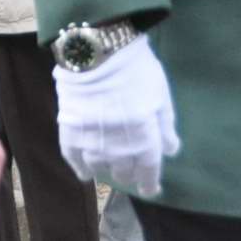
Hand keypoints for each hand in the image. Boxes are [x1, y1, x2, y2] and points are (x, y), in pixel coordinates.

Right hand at [52, 34, 180, 196]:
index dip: (149, 183)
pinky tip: (86, 172)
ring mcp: (91, 142)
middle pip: (124, 171)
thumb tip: (170, 151)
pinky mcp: (69, 133)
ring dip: (108, 170)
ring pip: (100, 168)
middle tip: (131, 171)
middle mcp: (117, 148)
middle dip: (130, 173)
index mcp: (143, 139)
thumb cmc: (135, 69)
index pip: (148, 170)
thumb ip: (165, 126)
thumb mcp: (160, 95)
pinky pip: (74, 159)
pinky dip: (81, 168)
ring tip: (111, 168)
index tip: (150, 189)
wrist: (97, 51)